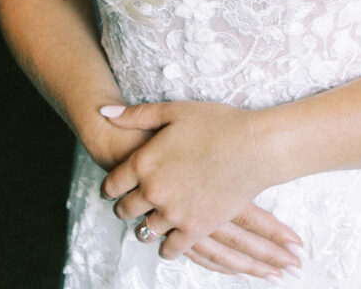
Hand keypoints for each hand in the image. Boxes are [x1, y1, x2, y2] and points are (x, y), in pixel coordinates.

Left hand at [99, 101, 285, 266]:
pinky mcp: (194, 229)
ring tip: (155, 219)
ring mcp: (173, 213)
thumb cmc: (218, 123)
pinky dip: (168, 246)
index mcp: (143, 162)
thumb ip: (137, 115)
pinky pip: (170, 249)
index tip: (116, 189)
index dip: (112, 188)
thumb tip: (104, 114)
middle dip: (126, 207)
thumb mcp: (174, 111)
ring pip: (145, 231)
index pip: (111, 185)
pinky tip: (172, 238)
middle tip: (134, 205)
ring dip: (147, 226)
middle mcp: (153, 191)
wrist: (255, 147)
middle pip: (125, 210)